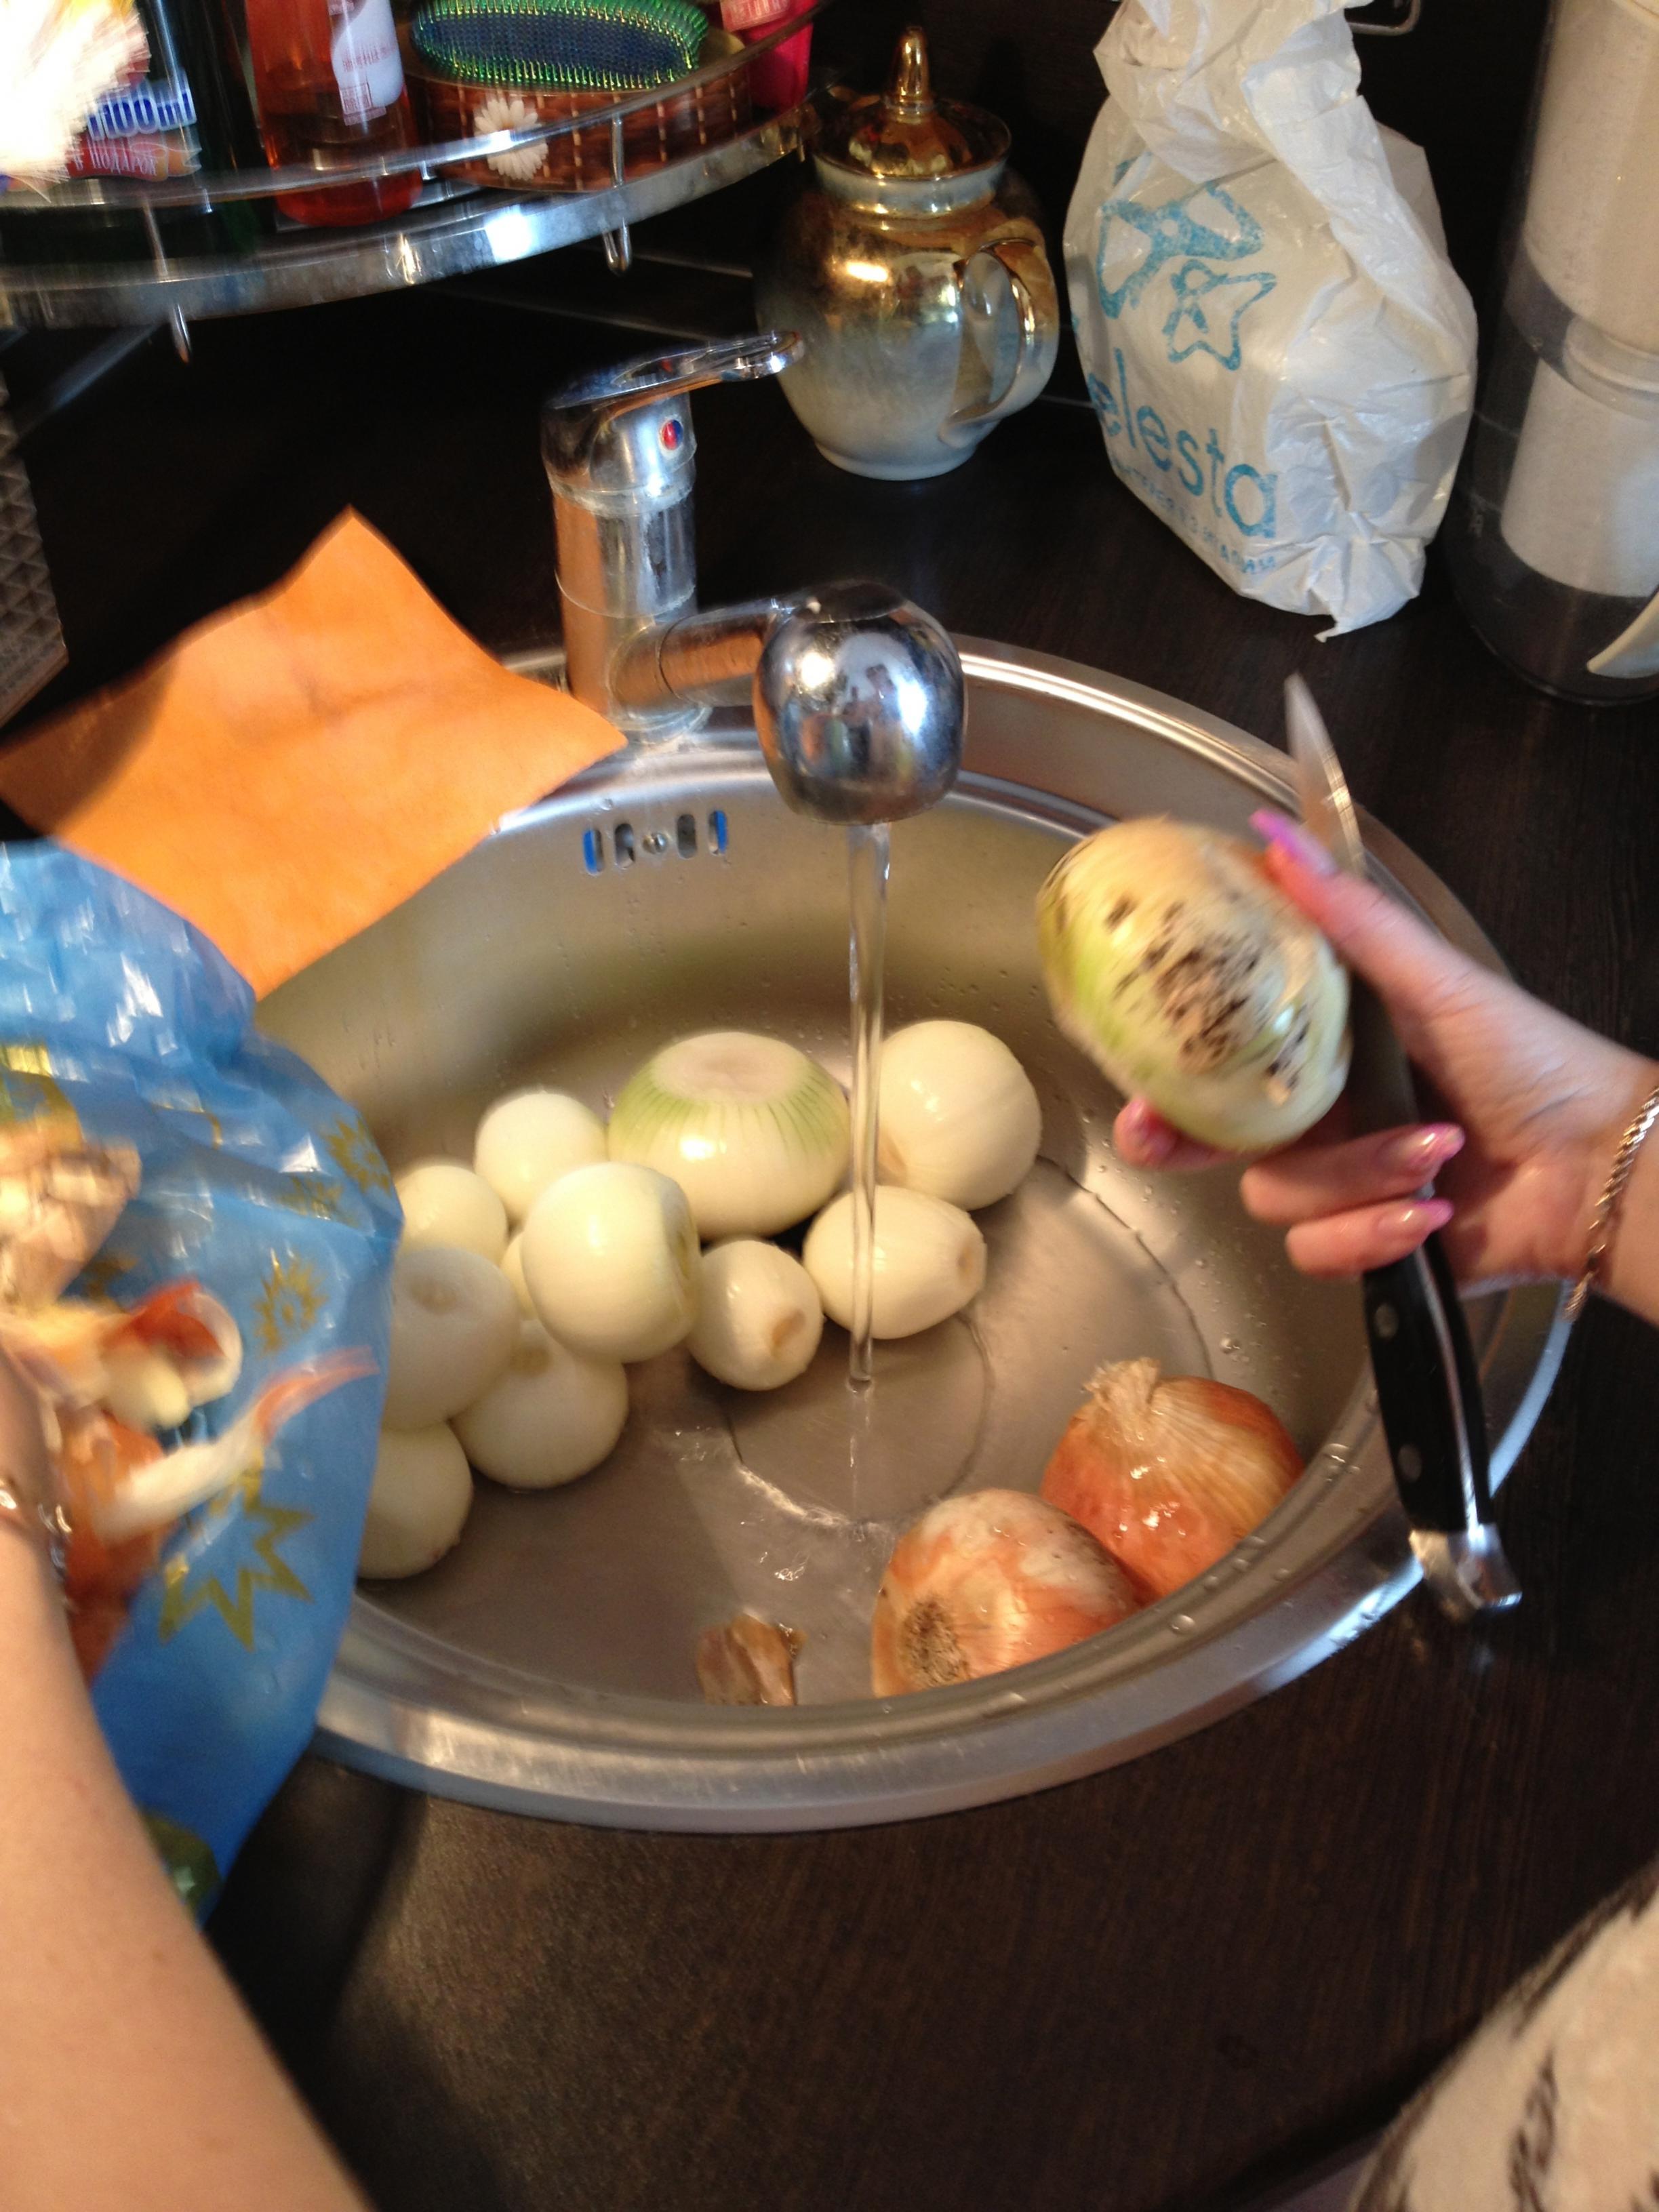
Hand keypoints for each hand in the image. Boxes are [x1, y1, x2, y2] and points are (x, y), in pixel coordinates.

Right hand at [1114, 811, 1657, 1292]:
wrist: (1599, 1160)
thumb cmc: (1528, 1058)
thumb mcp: (1430, 978)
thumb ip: (1345, 915)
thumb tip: (1274, 835)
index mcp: (1327, 1056)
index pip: (1220, 1067)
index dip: (1168, 1078)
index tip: (1138, 1083)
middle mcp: (1323, 1125)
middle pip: (1216, 1144)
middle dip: (1187, 1144)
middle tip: (1170, 1139)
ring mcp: (1343, 1190)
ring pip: (1277, 1199)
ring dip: (1358, 1177)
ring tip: (1434, 1153)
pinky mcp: (1369, 1248)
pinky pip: (1321, 1253)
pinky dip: (1375, 1232)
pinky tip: (1430, 1211)